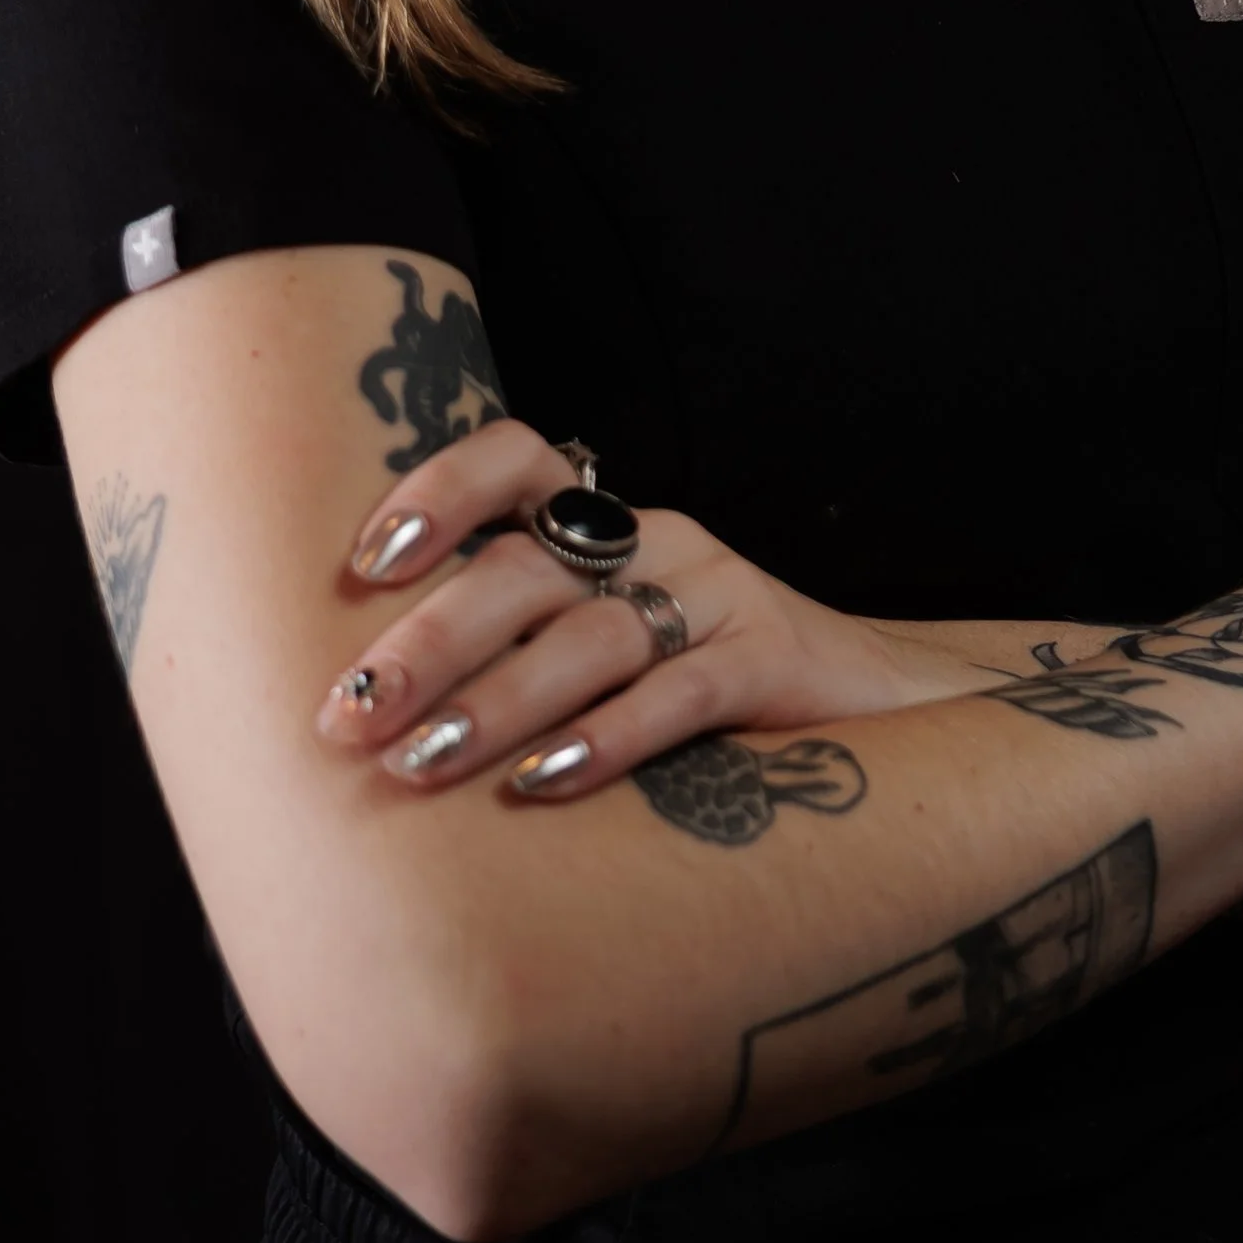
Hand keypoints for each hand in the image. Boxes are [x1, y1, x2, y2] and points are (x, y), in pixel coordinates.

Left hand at [313, 415, 981, 795]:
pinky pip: (677, 691)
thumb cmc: (717, 699)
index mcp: (608, 528)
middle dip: (427, 638)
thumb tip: (373, 723)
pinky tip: (545, 783)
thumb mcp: (616, 657)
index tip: (360, 566)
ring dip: (494, 701)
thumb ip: (524, 660)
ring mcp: (717, 594)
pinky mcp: (769, 659)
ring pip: (590, 633)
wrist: (893, 710)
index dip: (435, 493)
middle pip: (525, 566)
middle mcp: (656, 542)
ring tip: (418, 766)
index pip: (514, 459)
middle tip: (350, 715)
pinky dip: (605, 735)